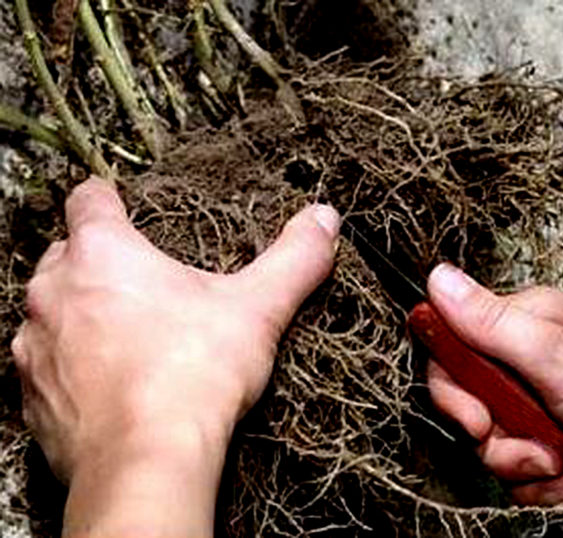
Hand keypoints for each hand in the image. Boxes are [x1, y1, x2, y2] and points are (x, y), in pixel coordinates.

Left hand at [11, 177, 339, 536]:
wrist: (147, 461)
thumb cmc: (192, 377)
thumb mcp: (258, 308)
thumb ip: (294, 258)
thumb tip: (324, 221)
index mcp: (103, 254)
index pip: (89, 199)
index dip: (107, 198)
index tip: (123, 207)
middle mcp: (56, 293)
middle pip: (68, 256)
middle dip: (99, 264)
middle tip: (145, 287)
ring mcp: (36, 347)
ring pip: (52, 312)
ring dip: (81, 316)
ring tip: (129, 337)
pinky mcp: (33, 397)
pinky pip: (46, 367)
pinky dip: (72, 367)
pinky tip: (111, 383)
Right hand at [426, 264, 562, 504]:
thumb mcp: (554, 353)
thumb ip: (487, 323)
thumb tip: (437, 277)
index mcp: (518, 325)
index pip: (451, 354)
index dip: (453, 394)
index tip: (478, 419)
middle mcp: (525, 359)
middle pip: (472, 408)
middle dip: (499, 440)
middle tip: (536, 446)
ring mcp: (543, 399)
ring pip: (498, 444)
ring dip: (528, 466)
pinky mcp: (560, 432)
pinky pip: (527, 467)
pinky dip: (549, 481)